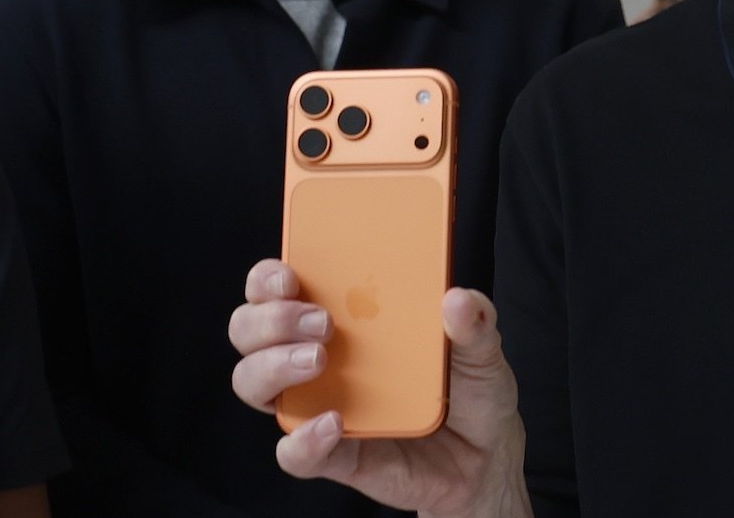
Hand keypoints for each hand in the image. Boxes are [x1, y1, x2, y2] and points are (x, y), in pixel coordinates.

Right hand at [227, 259, 528, 517]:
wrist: (483, 460)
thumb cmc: (468, 391)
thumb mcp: (480, 349)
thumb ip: (475, 322)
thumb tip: (459, 301)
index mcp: (342, 315)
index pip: (277, 287)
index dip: (267, 278)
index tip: (289, 274)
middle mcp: (315, 355)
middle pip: (249, 329)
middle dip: (268, 319)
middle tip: (320, 320)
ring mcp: (316, 404)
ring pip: (253, 382)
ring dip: (272, 366)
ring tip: (317, 360)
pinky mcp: (329, 453)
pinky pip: (292, 452)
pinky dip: (303, 440)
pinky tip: (334, 423)